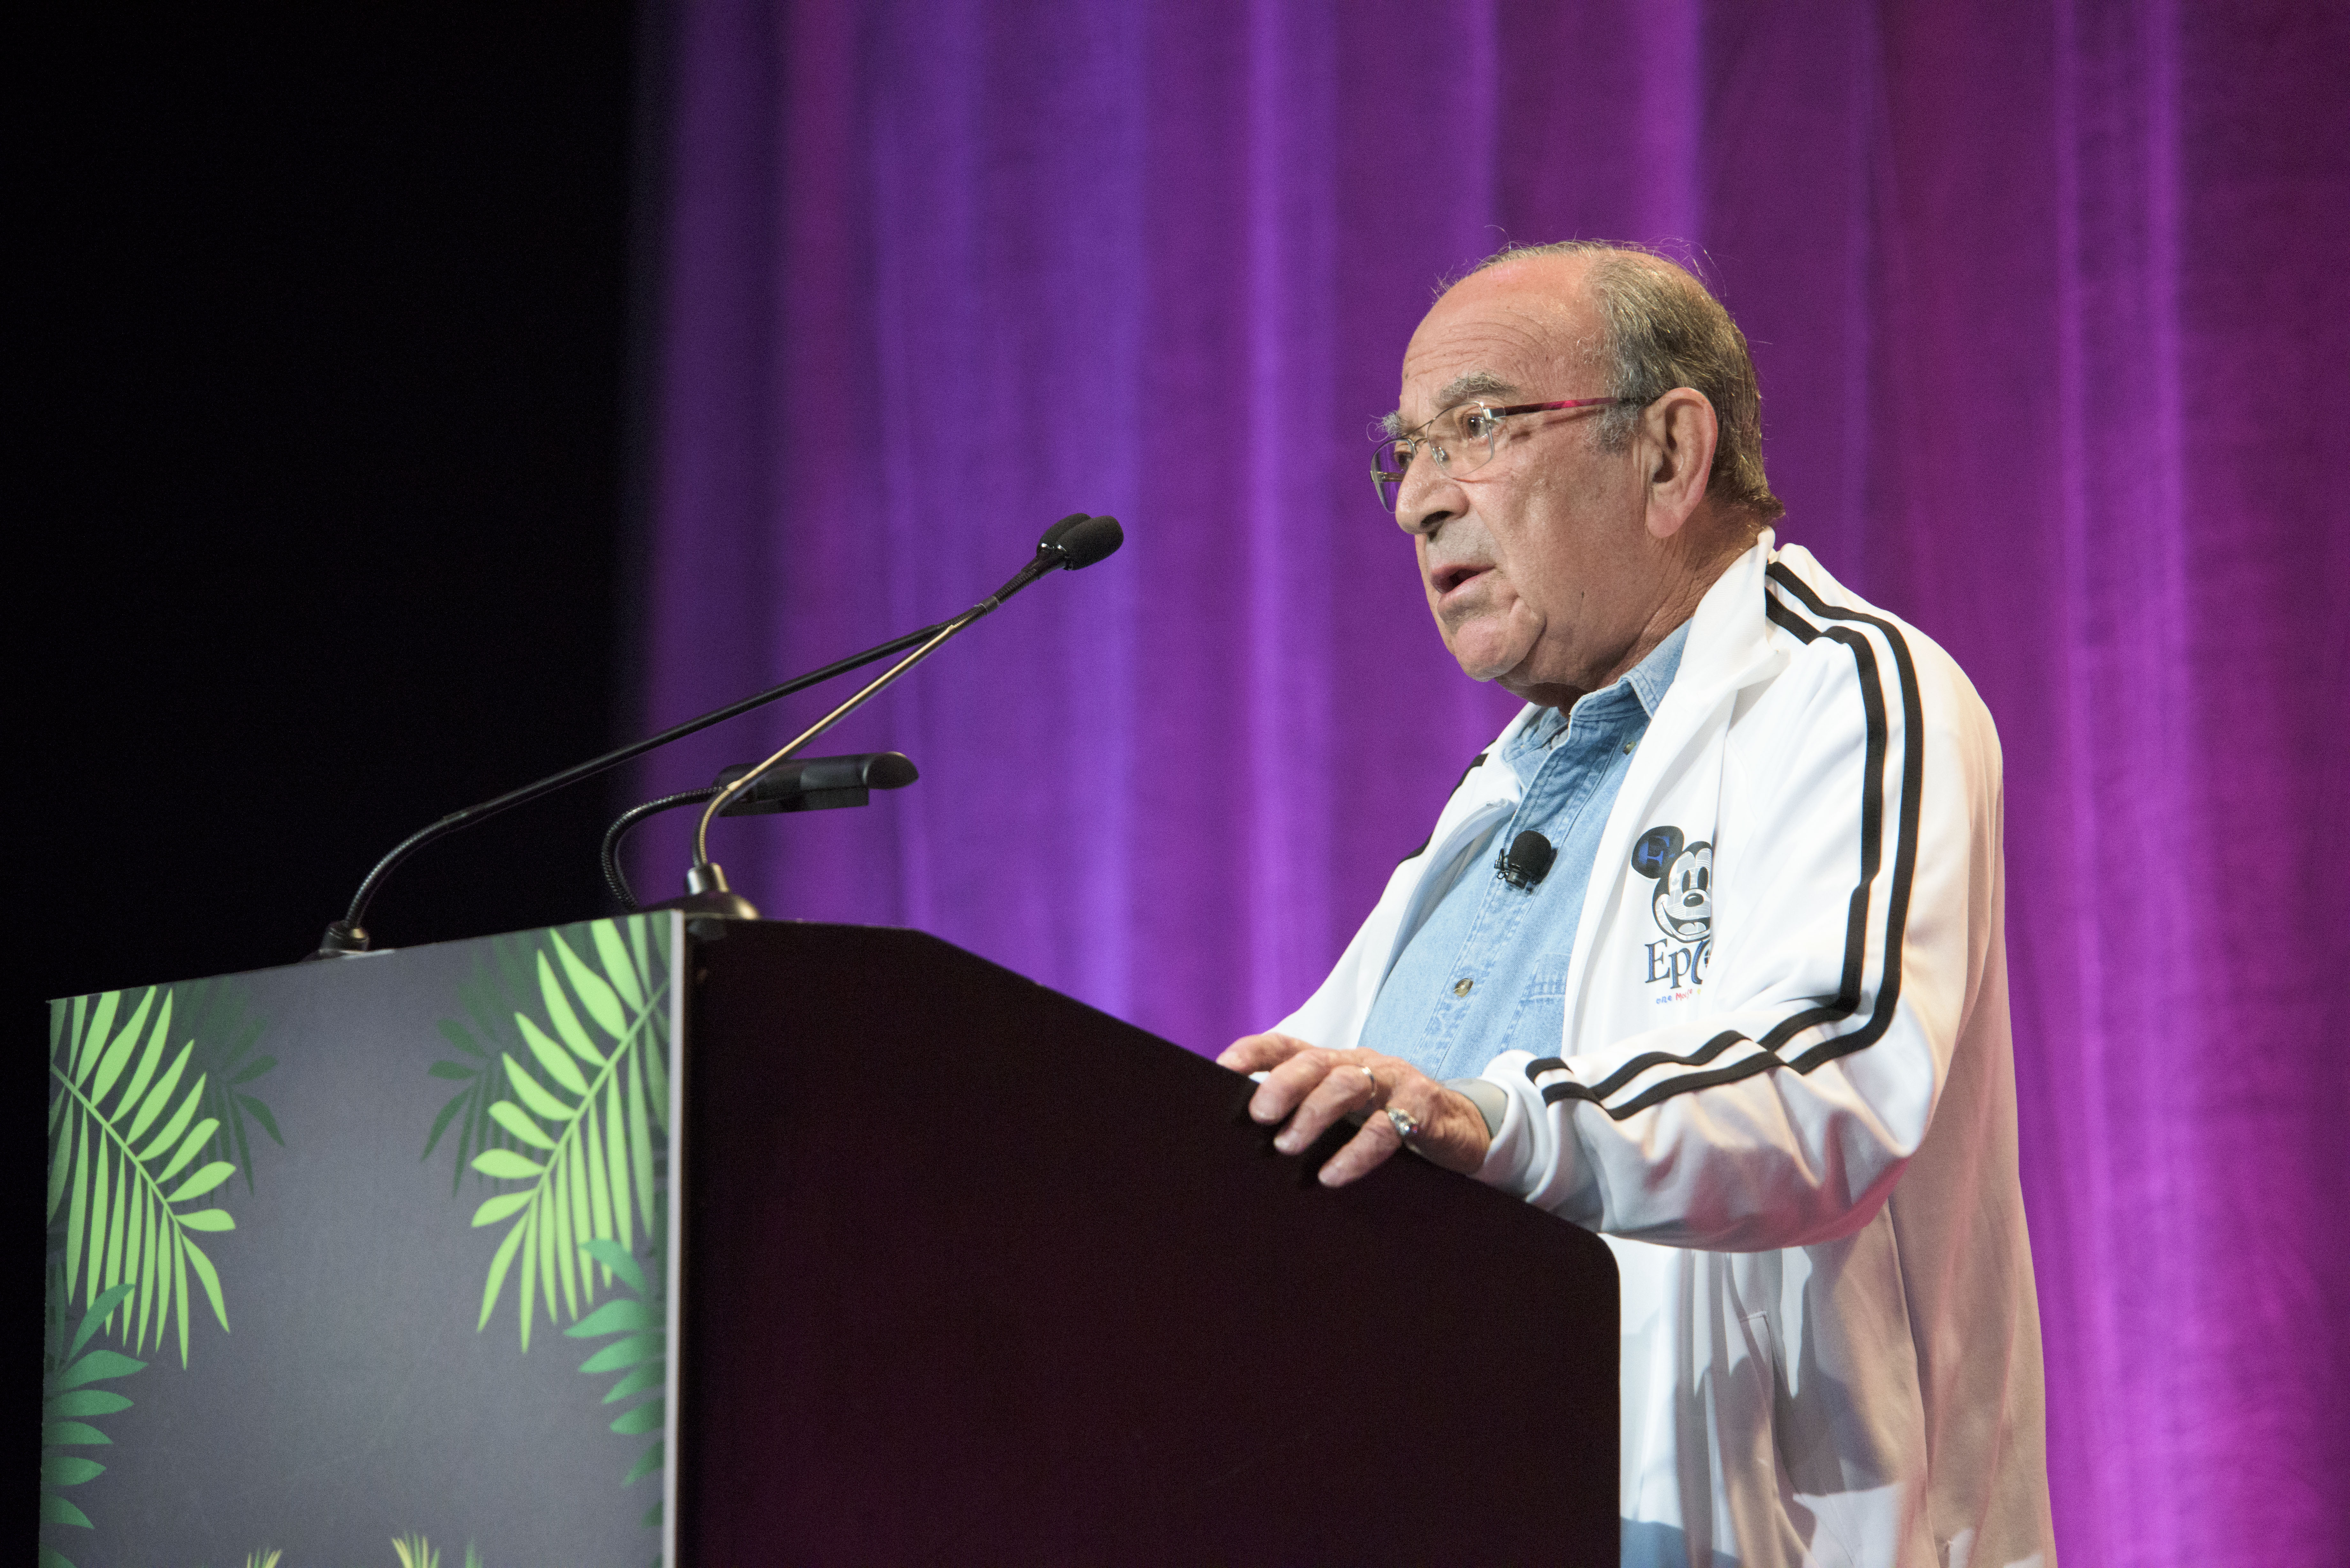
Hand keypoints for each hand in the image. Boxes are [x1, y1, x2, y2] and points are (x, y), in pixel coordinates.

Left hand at [1215, 1032, 1492, 1186]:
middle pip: (1315, 1061)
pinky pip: (1386, 1127)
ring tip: (1287, 1148)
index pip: (1288, 1046)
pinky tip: (1333, 1175)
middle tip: (1258, 1115)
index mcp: (1335, 1064)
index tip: (1221, 1069)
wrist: (1463, 1130)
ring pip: (1348, 1084)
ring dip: (1313, 1114)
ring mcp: (1393, 1082)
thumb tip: (1249, 1140)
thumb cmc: (1389, 1124)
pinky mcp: (1422, 1109)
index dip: (1254, 1052)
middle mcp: (1361, 1064)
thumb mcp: (1346, 1115)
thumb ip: (1307, 1116)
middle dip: (1282, 1085)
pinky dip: (1356, 1152)